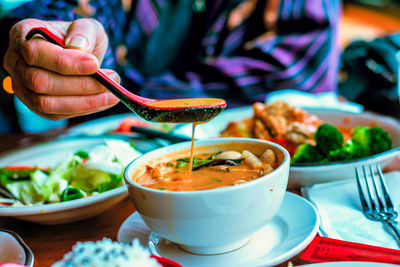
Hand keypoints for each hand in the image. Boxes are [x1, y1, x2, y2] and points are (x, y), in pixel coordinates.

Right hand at [3, 18, 119, 119]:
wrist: (79, 56)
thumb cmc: (80, 38)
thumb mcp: (86, 27)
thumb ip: (83, 31)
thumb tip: (79, 47)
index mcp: (22, 35)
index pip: (36, 53)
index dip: (65, 62)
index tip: (95, 65)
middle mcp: (15, 63)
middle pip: (40, 82)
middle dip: (80, 85)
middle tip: (111, 81)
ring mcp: (23, 87)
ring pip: (47, 103)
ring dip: (84, 102)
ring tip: (112, 94)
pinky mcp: (36, 106)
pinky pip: (57, 114)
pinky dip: (83, 110)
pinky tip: (103, 101)